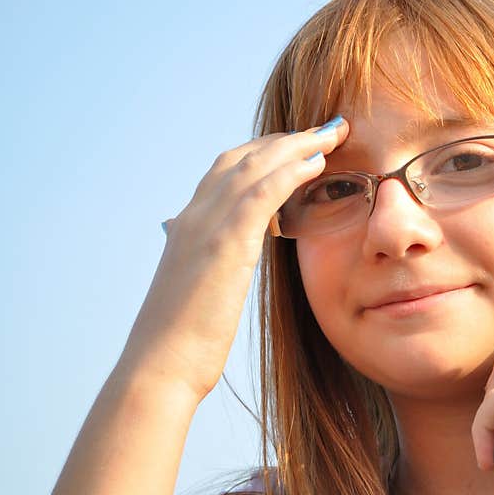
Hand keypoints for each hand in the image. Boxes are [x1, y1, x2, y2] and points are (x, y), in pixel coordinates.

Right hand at [120, 117, 348, 400]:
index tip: (298, 146)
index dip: (265, 153)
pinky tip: (317, 162)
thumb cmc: (183, 337)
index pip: (228, 170)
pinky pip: (262, 191)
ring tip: (332, 135)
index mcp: (188, 224)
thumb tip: (218, 259)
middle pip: (244, 157)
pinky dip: (290, 170)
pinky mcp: (225, 241)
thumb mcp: (197, 289)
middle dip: (286, 140)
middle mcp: (195, 215)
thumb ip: (207, 264)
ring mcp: (207, 224)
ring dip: (296, 145)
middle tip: (324, 130)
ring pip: (255, 165)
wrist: (162, 364)